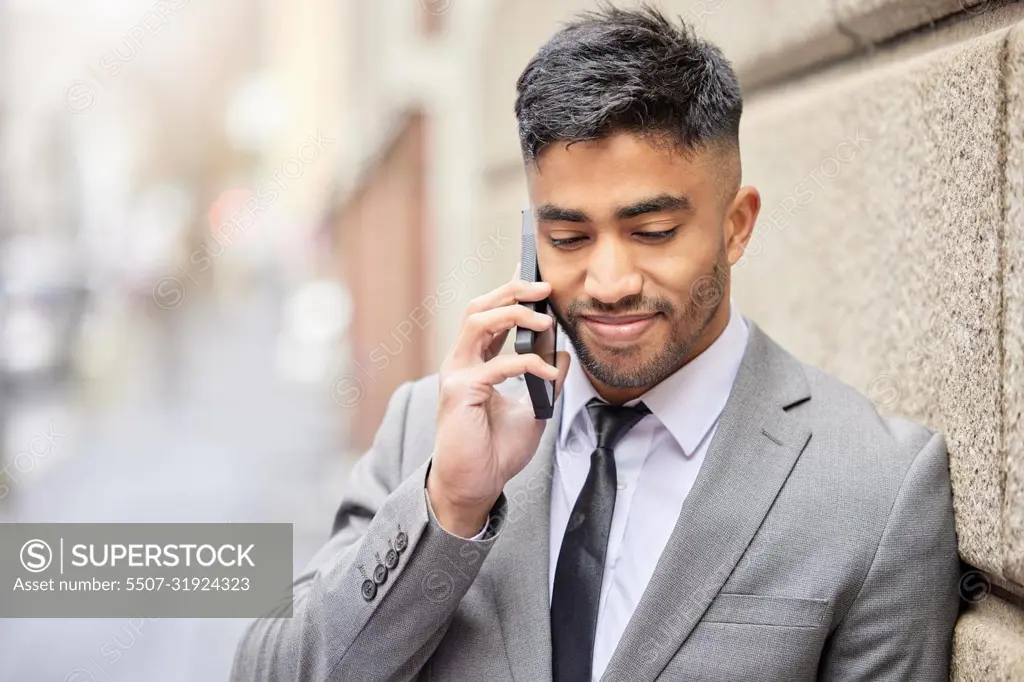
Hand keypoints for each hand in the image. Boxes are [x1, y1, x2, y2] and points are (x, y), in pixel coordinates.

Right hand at [427, 267, 569, 536]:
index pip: (489, 315)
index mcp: (473, 362)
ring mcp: (456, 374)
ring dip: (514, 314)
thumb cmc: (495, 450)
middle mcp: (460, 362)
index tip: (538, 281)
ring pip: (479, 322)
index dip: (510, 294)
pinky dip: (527, 364)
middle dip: (511, 291)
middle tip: (544, 287)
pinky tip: (548, 373)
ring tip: (546, 319)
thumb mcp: (533, 408)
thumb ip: (545, 380)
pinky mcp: (460, 392)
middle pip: (479, 307)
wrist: (475, 485)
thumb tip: (562, 353)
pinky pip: (497, 366)